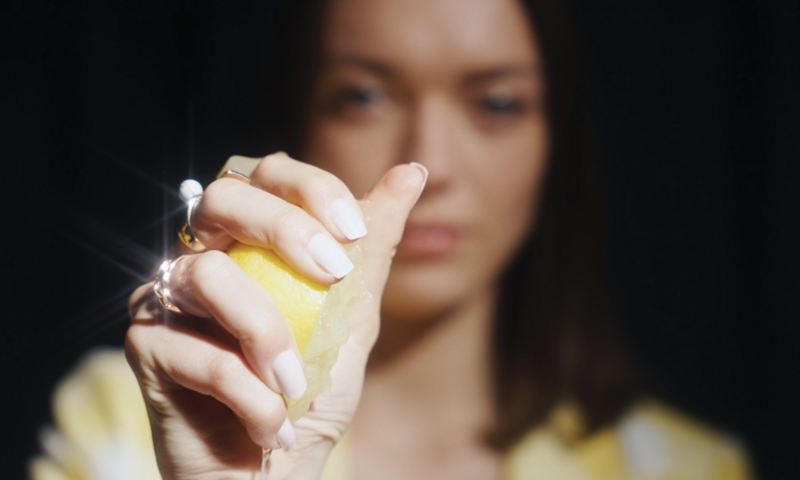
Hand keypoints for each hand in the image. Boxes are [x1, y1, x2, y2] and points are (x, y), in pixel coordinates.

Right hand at [126, 153, 426, 479]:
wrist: (274, 476)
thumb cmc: (311, 394)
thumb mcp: (353, 317)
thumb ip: (374, 246)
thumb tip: (414, 171)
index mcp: (249, 240)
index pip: (266, 173)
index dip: (309, 187)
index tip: (354, 234)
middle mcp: (203, 256)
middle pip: (222, 197)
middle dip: (285, 228)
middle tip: (334, 276)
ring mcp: (168, 299)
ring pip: (206, 274)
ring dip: (268, 335)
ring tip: (297, 386)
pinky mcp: (145, 347)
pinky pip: (192, 350)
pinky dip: (247, 394)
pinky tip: (272, 426)